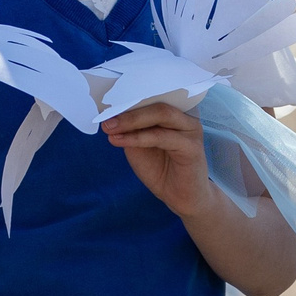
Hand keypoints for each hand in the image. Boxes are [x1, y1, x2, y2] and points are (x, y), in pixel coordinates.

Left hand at [104, 100, 218, 221]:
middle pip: (156, 102)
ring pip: (160, 114)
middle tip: (105, 119)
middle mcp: (185, 116)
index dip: (127, 98)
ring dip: (131, 121)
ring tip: (109, 128)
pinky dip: (138, 137)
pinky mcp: (192, 146)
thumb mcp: (138, 146)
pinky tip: (120, 140)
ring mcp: (191, 129)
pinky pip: (161, 136)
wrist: (181, 198)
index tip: (103, 104)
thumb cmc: (161, 170)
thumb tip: (110, 115)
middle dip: (127, 110)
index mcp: (173, 112)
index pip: (151, 97)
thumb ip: (130, 130)